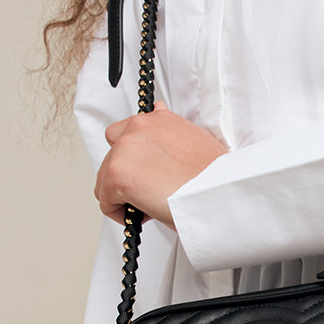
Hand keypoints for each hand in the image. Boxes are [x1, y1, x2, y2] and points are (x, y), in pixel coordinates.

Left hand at [95, 102, 227, 227]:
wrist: (217, 193)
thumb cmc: (213, 177)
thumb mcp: (195, 139)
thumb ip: (169, 129)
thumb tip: (159, 110)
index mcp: (158, 119)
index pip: (126, 132)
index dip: (133, 158)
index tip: (145, 172)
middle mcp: (138, 128)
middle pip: (112, 157)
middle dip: (127, 177)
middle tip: (152, 192)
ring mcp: (125, 150)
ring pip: (106, 180)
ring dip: (123, 195)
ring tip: (152, 203)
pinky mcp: (117, 175)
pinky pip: (106, 202)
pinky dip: (121, 213)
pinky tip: (145, 212)